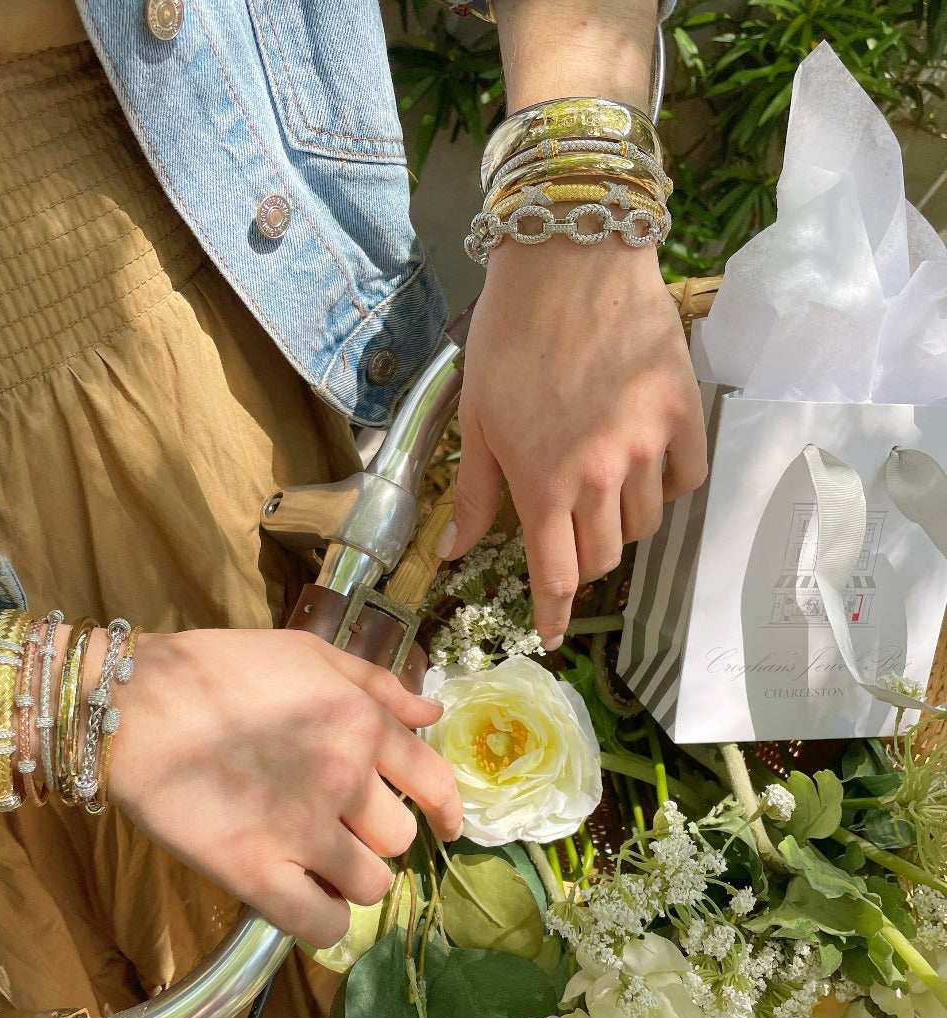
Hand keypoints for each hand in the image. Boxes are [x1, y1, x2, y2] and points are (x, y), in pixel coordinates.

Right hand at [108, 628, 461, 946]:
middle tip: (346, 826)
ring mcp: (302, 831)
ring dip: (354, 878)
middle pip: (399, 840)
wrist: (135, 703)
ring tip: (322, 860)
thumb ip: (378, 684)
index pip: (435, 783)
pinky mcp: (255, 874)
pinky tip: (306, 897)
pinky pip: (323, 925)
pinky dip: (325, 919)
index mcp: (362, 724)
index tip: (445, 827)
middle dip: (379, 836)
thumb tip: (432, 715)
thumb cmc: (223, 668)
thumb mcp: (311, 654)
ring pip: (371, 886)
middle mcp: (346, 780)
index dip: (448, 812)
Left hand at [441, 239, 707, 647]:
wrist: (569, 260)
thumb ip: (476, 495)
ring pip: (645, 524)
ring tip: (601, 489)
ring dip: (619, 522)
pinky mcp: (684, 414)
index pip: (555, 574)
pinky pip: (686, 481)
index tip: (553, 635)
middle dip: (580, 559)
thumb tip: (454, 554)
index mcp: (542, 480)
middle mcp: (600, 475)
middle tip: (567, 534)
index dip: (553, 612)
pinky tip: (644, 464)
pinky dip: (666, 486)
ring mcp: (648, 446)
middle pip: (602, 556)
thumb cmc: (508, 338)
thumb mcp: (476, 420)